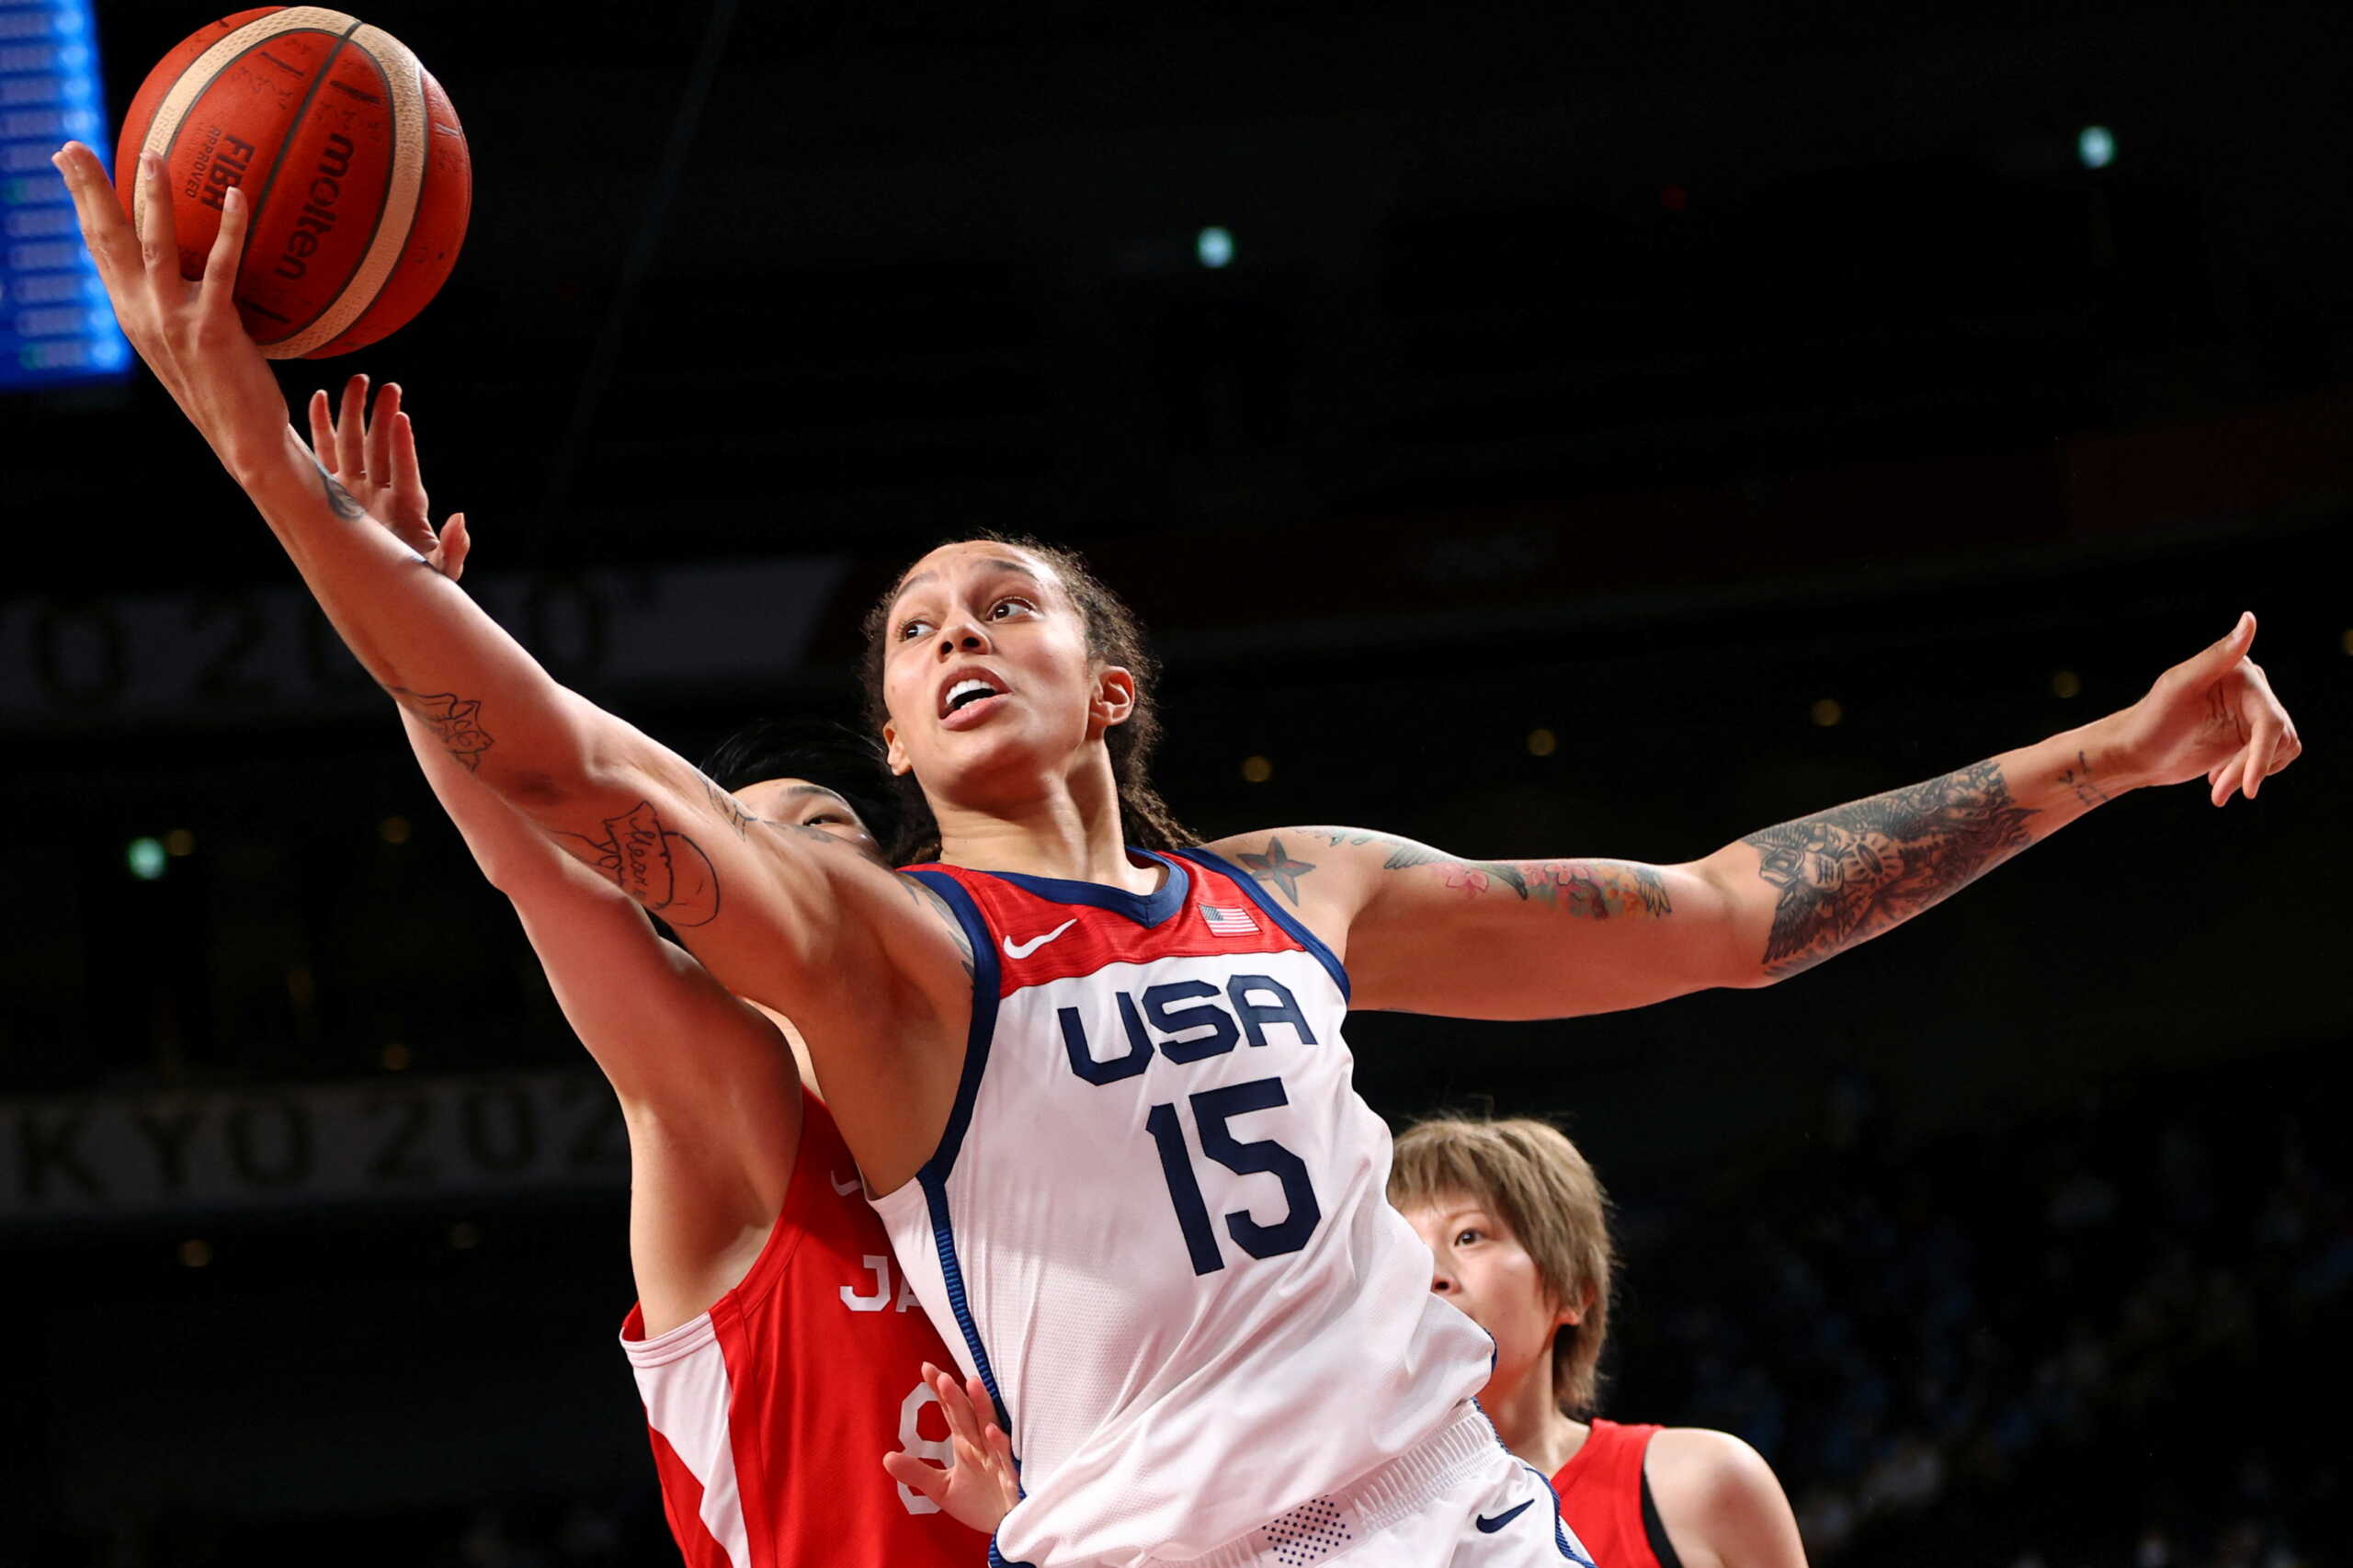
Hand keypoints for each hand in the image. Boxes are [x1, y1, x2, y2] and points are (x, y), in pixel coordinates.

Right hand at [50, 142, 288, 477]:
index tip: (65, 160)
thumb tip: (188, 265)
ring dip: (152, 200)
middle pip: (107, 239)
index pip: (97, 247)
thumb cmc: (222, 388)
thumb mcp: (185, 341)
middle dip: (88, 189)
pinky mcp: (212, 328)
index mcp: (131, 311)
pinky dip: (230, 228)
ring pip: (155, 248)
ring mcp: (174, 320)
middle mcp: (143, 312)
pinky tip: (236, 195)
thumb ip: (175, 302)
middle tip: (73, 145)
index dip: (80, 202)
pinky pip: (222, 268)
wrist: (243, 440)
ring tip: (152, 156)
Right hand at [306, 377, 470, 578]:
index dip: (404, 447)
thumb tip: (460, 520)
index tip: (402, 418)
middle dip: (381, 417)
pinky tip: (319, 398)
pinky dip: (320, 428)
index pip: (405, 471)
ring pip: (353, 445)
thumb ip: (454, 549)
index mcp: (407, 508)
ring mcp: (356, 491)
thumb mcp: (442, 570)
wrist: (385, 591)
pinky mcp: (332, 494)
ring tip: (358, 380)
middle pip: (380, 449)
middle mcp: (380, 494)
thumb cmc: (417, 582)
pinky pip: (324, 456)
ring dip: (354, 413)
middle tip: (387, 385)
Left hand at [882, 1362, 1019, 1535]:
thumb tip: (886, 1457)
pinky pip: (1004, 1457)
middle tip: (941, 1376)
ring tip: (971, 1384)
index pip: (951, 1411)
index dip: (940, 1392)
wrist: (1005, 1528)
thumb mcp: (942, 1490)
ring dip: (981, 1406)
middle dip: (955, 1396)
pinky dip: (998, 1443)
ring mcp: (996, 1457)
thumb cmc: (979, 1504)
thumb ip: (917, 1473)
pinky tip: (989, 1431)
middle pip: (967, 1414)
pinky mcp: (1009, 1475)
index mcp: (965, 1443)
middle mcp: (980, 1445)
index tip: (926, 1369)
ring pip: (988, 1426)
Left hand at [2106, 612, 2301, 804]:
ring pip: (2278, 752)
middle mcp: (2252, 690)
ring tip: (2216, 786)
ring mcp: (2251, 714)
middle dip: (2247, 768)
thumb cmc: (2148, 720)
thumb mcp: (2179, 687)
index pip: (2271, 720)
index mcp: (2242, 673)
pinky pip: (2269, 760)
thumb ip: (2217, 656)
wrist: (2132, 753)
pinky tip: (2218, 781)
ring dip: (2247, 774)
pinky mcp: (2248, 736)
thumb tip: (2249, 619)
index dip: (2262, 755)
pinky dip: (2248, 775)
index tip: (2249, 786)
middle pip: (2278, 739)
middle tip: (2218, 789)